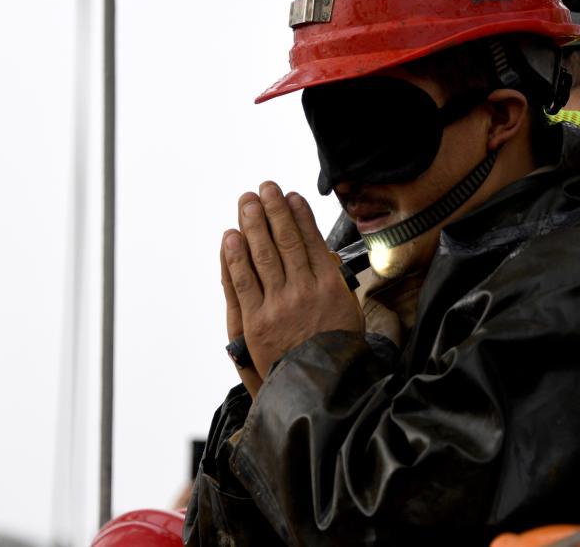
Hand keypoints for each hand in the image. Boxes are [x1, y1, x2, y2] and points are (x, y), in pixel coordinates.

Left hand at [221, 182, 362, 388]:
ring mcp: (278, 305)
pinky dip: (235, 257)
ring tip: (246, 201)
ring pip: (263, 255)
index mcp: (330, 287)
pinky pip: (242, 282)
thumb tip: (321, 256)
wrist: (320, 390)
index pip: (312, 241)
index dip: (299, 215)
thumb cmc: (335, 353)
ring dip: (253, 224)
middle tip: (264, 188)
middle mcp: (304, 291)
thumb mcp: (348, 313)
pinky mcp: (256, 322)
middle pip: (286, 241)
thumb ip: (333, 284)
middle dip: (274, 210)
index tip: (290, 196)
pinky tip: (231, 237)